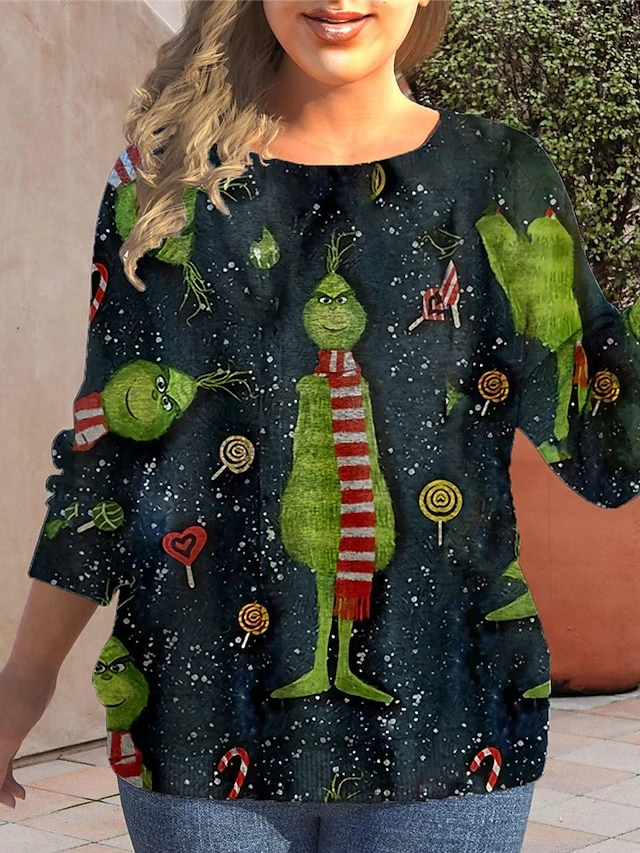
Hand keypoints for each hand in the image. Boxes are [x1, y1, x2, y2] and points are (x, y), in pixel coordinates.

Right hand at [0, 662, 57, 808]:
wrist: (33, 671)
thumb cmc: (17, 700)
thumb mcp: (6, 739)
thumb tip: (2, 798)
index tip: (5, 803)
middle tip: (12, 803)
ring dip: (3, 786)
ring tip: (18, 798)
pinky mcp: (5, 734)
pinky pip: (2, 760)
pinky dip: (8, 775)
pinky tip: (18, 792)